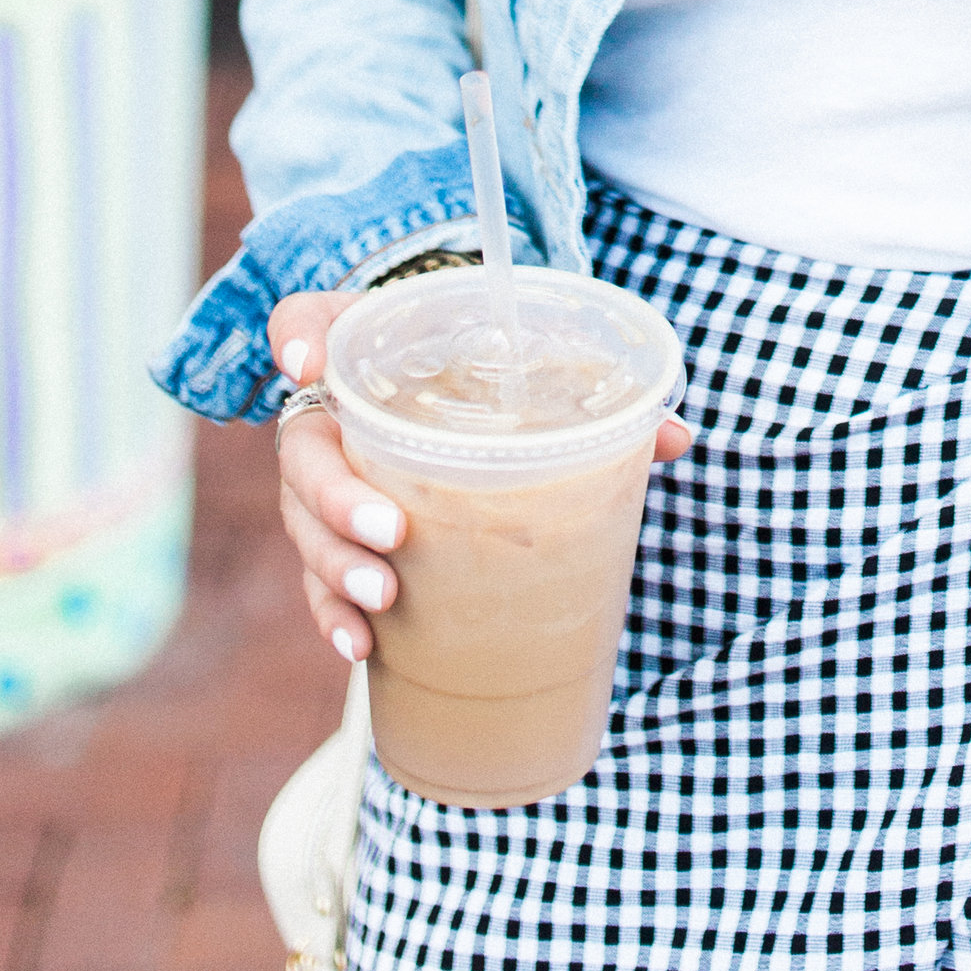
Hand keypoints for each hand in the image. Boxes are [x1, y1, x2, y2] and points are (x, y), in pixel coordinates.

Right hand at [267, 290, 692, 662]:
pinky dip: (332, 614)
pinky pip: (317, 579)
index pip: (304, 323)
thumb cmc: (489, 371)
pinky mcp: (337, 540)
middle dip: (336, 498)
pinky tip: (360, 647)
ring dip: (334, 566)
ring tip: (380, 601)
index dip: (298, 340)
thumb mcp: (530, 360)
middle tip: (390, 531)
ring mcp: (323, 481)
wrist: (457, 396)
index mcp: (363, 347)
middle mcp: (328, 413)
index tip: (312, 366)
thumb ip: (591, 385)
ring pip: (303, 523)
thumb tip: (673, 434)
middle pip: (302, 448)